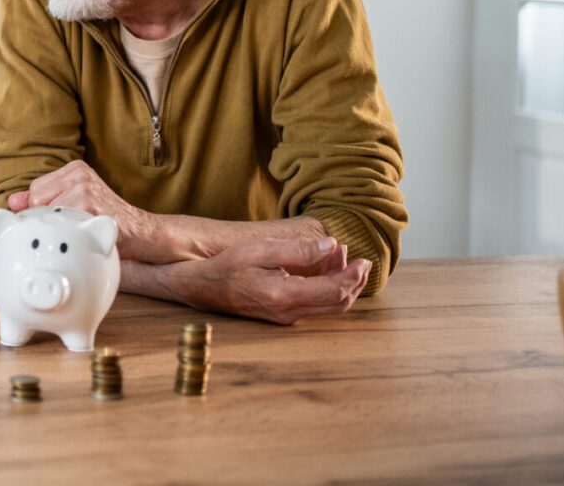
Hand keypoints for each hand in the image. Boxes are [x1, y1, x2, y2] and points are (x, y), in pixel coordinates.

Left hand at [7, 160, 175, 261]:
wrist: (141, 233)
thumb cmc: (105, 221)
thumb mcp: (74, 206)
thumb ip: (44, 201)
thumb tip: (12, 201)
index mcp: (73, 169)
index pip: (35, 190)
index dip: (42, 212)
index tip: (61, 223)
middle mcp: (78, 172)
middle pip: (37, 199)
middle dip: (49, 220)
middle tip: (73, 228)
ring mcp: (84, 187)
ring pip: (47, 212)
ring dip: (61, 229)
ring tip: (81, 232)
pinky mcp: (89, 203)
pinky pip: (61, 222)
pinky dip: (69, 234)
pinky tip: (86, 236)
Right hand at [125, 237, 370, 324]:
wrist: (199, 288)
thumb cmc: (225, 266)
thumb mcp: (259, 249)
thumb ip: (297, 250)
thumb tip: (330, 246)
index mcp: (285, 295)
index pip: (335, 290)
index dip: (354, 276)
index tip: (364, 259)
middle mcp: (289, 313)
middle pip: (338, 304)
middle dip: (353, 281)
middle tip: (358, 259)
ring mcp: (285, 317)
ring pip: (328, 307)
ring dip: (341, 285)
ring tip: (341, 258)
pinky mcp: (281, 315)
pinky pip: (315, 305)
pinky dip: (327, 288)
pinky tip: (322, 269)